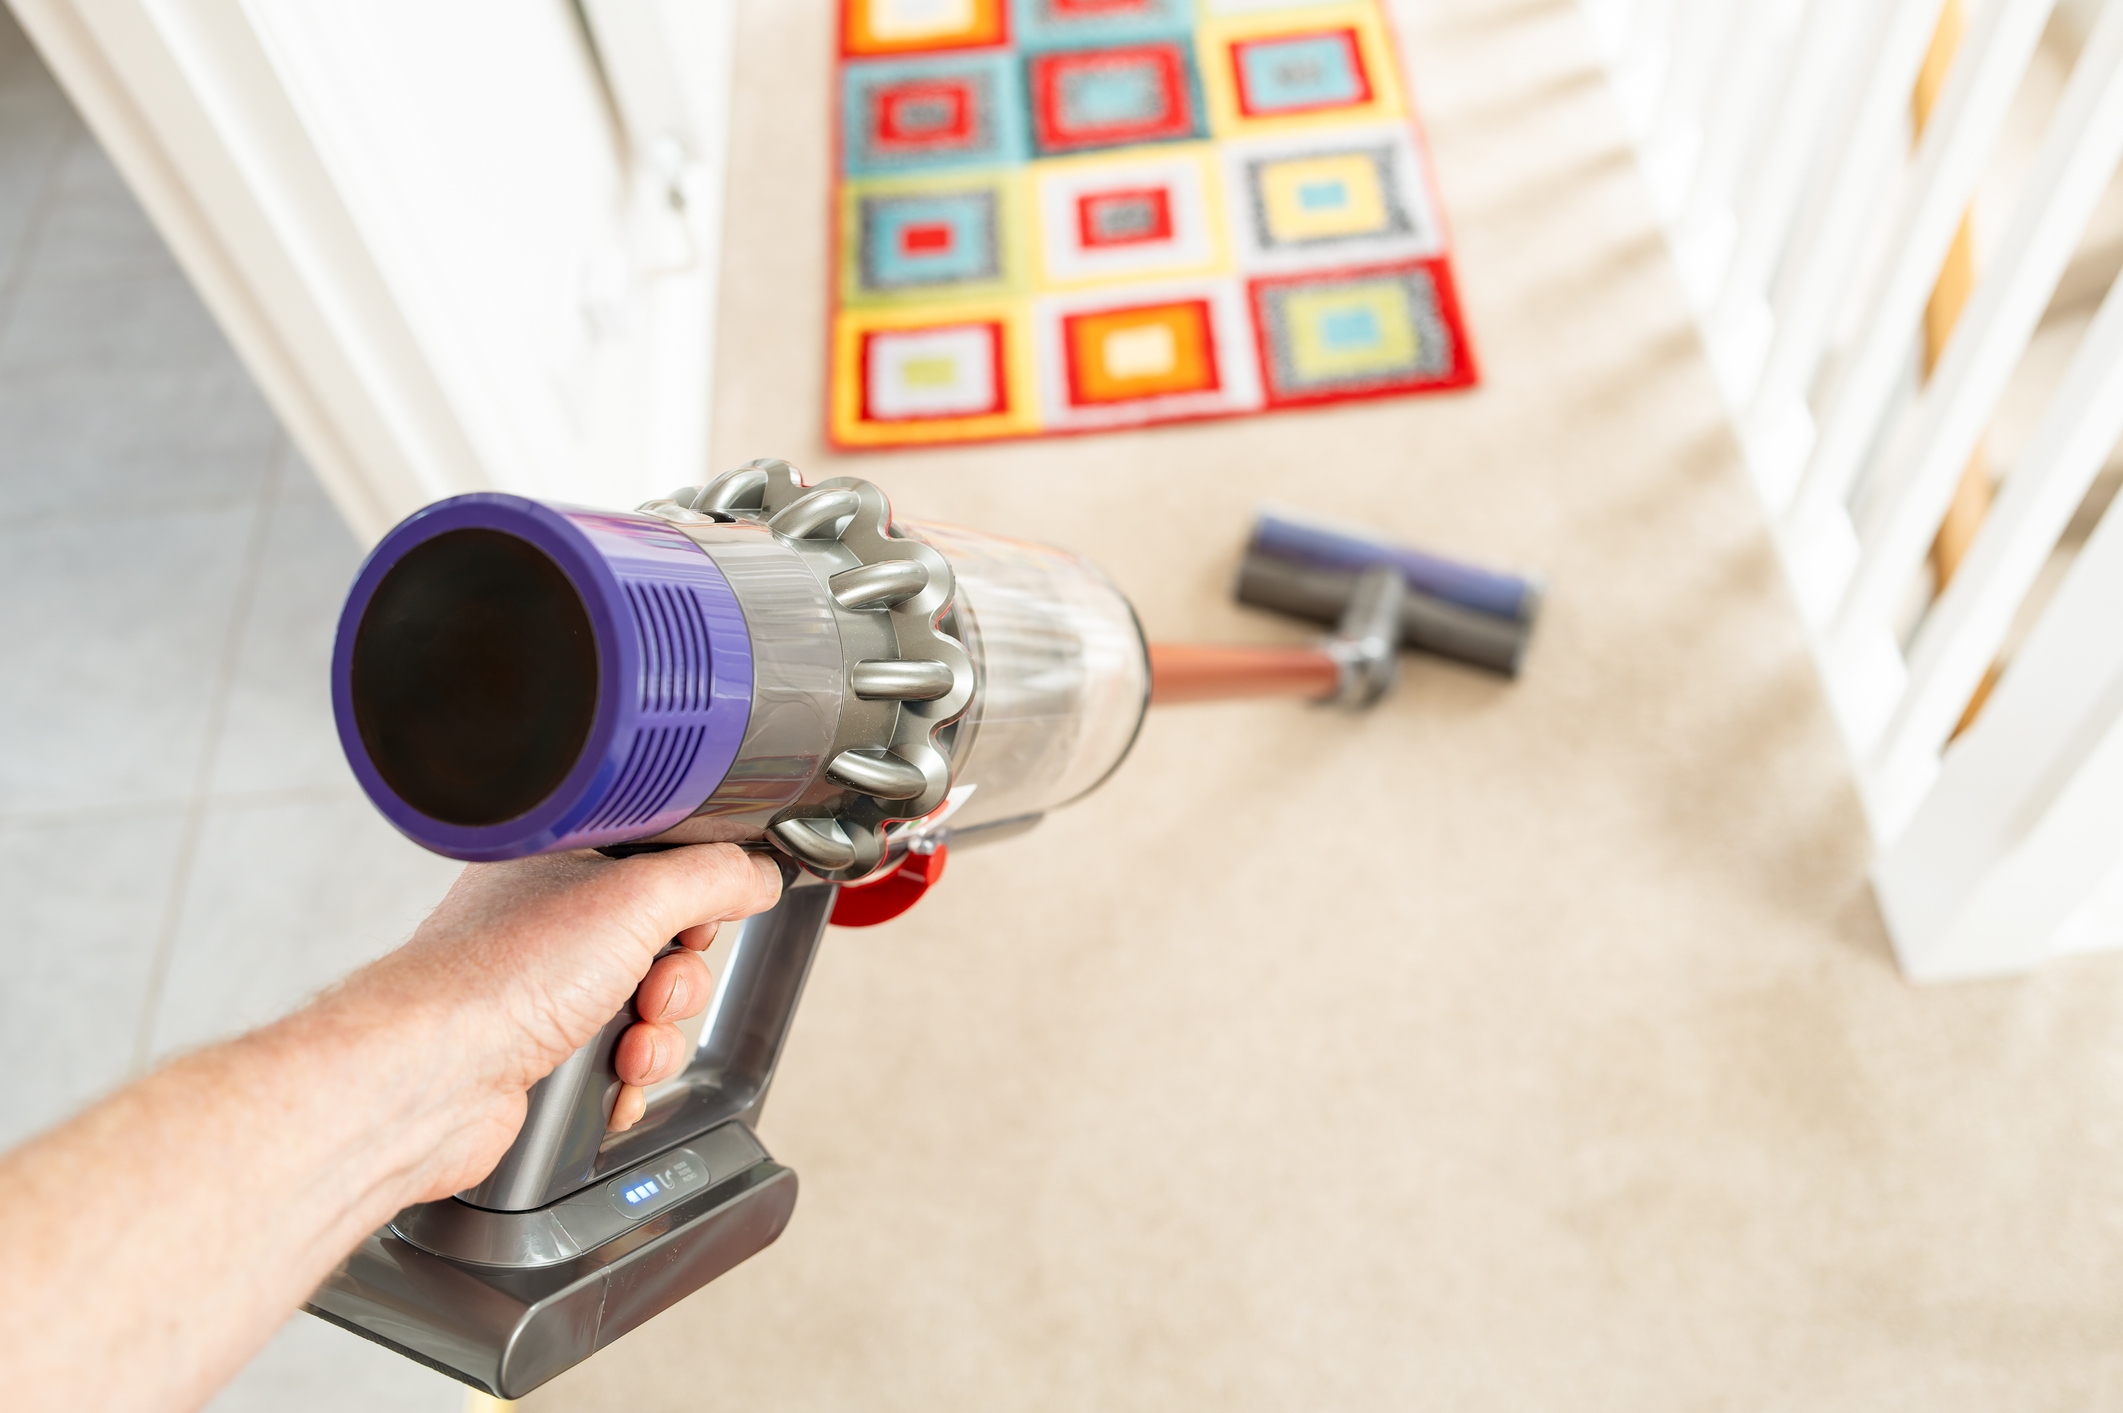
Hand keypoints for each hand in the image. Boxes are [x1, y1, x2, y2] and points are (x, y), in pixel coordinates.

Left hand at [330, 842, 782, 1204]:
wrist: (430, 1079)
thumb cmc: (496, 978)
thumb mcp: (636, 899)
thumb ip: (715, 877)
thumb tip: (760, 872)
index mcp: (562, 864)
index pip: (662, 868)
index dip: (695, 902)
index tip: (697, 921)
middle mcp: (548, 925)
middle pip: (666, 949)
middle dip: (676, 984)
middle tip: (652, 989)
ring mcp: (543, 993)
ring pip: (647, 1016)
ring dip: (654, 1041)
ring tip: (623, 1045)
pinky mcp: (540, 1057)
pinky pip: (618, 1069)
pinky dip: (624, 1082)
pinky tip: (605, 1082)